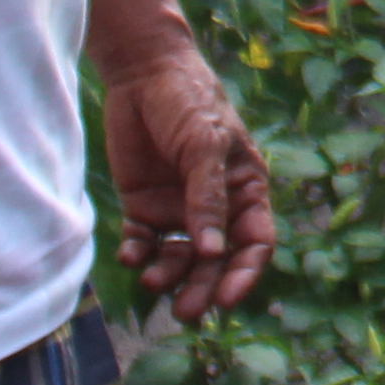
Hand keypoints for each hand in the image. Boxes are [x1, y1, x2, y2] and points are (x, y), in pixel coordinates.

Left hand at [104, 43, 276, 323]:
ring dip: (168, 275)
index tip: (226, 299)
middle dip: (202, 287)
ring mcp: (177, 208)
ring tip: (152, 280)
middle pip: (215, 260)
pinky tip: (130, 256)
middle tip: (185, 311)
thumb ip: (208, 199)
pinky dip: (138, 255)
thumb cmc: (188, 100)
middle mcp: (214, 206)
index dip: (244, 274)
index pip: (254, 242)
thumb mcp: (205, 145)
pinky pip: (144, 243)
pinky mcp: (143, 206)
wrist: (141, 73)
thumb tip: (214, 253)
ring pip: (179, 258)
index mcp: (244, 189)